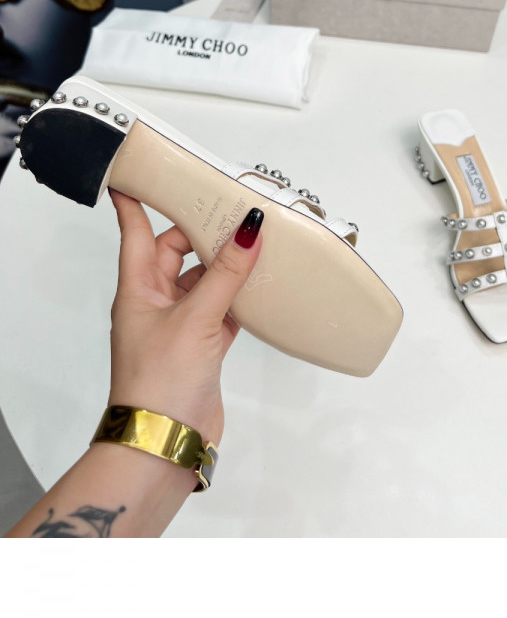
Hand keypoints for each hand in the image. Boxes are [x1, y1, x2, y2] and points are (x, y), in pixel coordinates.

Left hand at [108, 185, 263, 447]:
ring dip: (225, 266)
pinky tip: (261, 288)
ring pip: (202, 283)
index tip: (142, 170)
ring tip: (255, 241)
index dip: (136, 199)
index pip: (134, 230)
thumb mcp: (195, 319)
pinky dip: (238, 299)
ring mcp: (178, 329)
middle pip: (175, 252)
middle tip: (232, 207)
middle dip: (201, 231)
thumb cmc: (161, 381)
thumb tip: (249, 228)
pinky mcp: (200, 352)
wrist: (164, 447)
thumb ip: (226, 274)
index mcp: (137, 288)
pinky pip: (220, 312)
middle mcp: (154, 303)